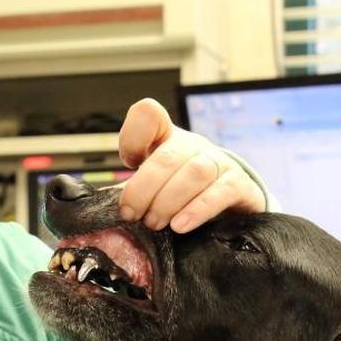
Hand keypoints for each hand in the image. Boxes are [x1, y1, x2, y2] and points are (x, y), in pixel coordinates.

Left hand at [118, 98, 265, 232]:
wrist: (228, 205)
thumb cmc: (178, 194)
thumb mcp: (151, 186)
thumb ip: (130, 190)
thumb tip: (101, 207)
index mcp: (166, 138)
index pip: (148, 115)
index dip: (133, 135)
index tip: (128, 161)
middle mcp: (192, 145)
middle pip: (167, 157)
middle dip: (144, 189)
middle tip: (132, 215)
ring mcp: (218, 162)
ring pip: (194, 173)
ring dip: (169, 201)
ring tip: (155, 224)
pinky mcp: (239, 184)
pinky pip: (220, 193)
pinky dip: (198, 210)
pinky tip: (180, 226)